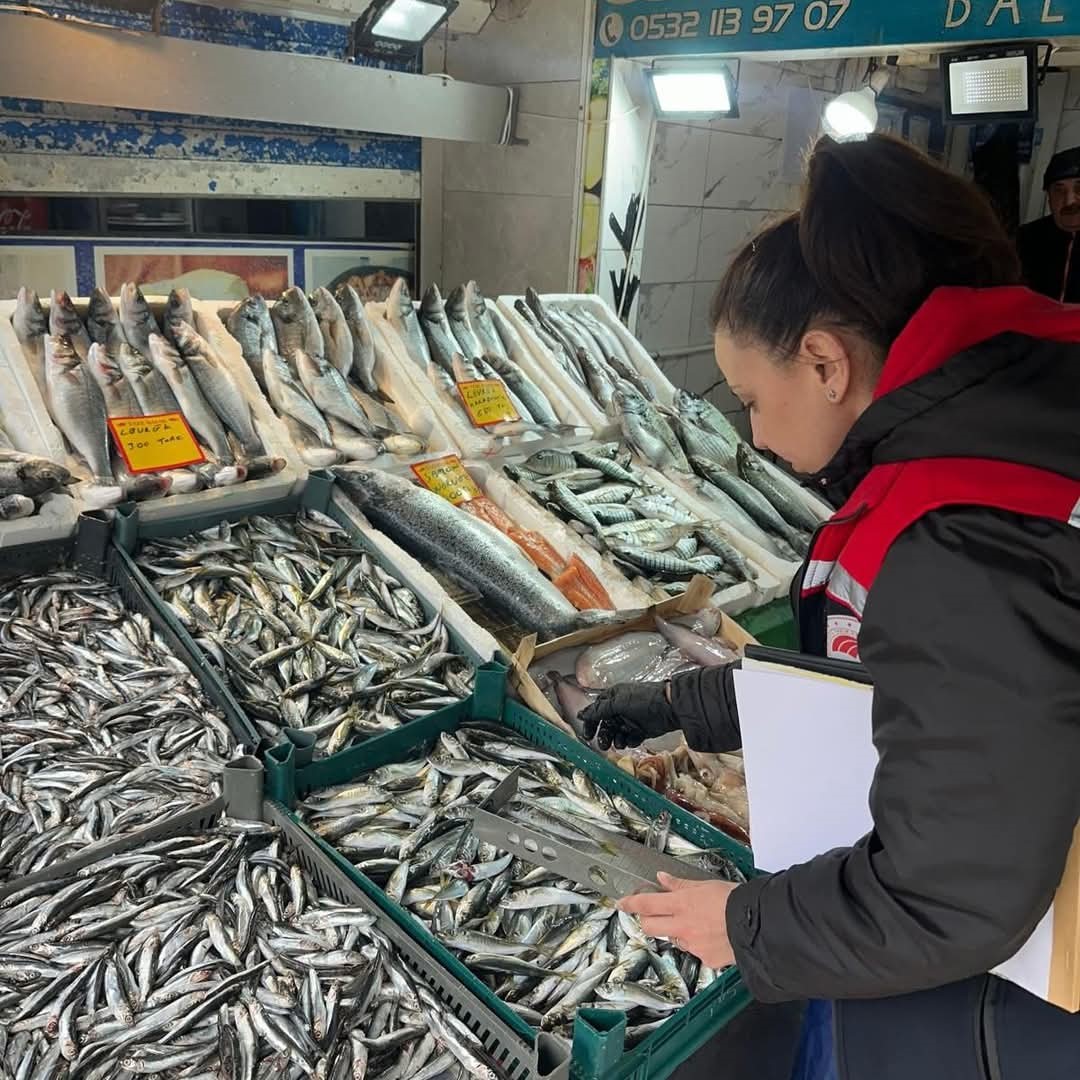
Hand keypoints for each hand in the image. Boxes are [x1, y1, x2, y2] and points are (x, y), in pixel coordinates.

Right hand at [579, 682, 676, 750]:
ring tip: (620, 743)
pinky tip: (634, 739)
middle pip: (606, 725)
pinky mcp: (641, 730)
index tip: (587, 735)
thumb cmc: (643, 700)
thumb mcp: (618, 703)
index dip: (591, 722)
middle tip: (604, 745)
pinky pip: (630, 738)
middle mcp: (621, 709)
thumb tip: (580, 714)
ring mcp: (631, 720)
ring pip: (617, 733)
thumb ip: (599, 710)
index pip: (596, 710)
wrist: (671, 708)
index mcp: (614, 698)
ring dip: (616, 740)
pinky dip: (630, 741)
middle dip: (604, 735)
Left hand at [619, 873, 737, 968]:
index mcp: (681, 904)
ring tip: (696, 923)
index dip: (631, 903)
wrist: (758, 925)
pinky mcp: (705, 959)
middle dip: (646, 921)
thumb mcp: (705, 885)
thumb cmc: (733, 899)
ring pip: (673, 939)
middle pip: (649, 926)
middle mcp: (682, 926)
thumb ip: (680, 885)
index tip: (621, 903)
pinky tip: (712, 936)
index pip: (646, 904)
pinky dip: (698, 944)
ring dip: (676, 931)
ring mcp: (692, 945)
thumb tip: (661, 878)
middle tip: (653, 915)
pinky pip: (694, 951)